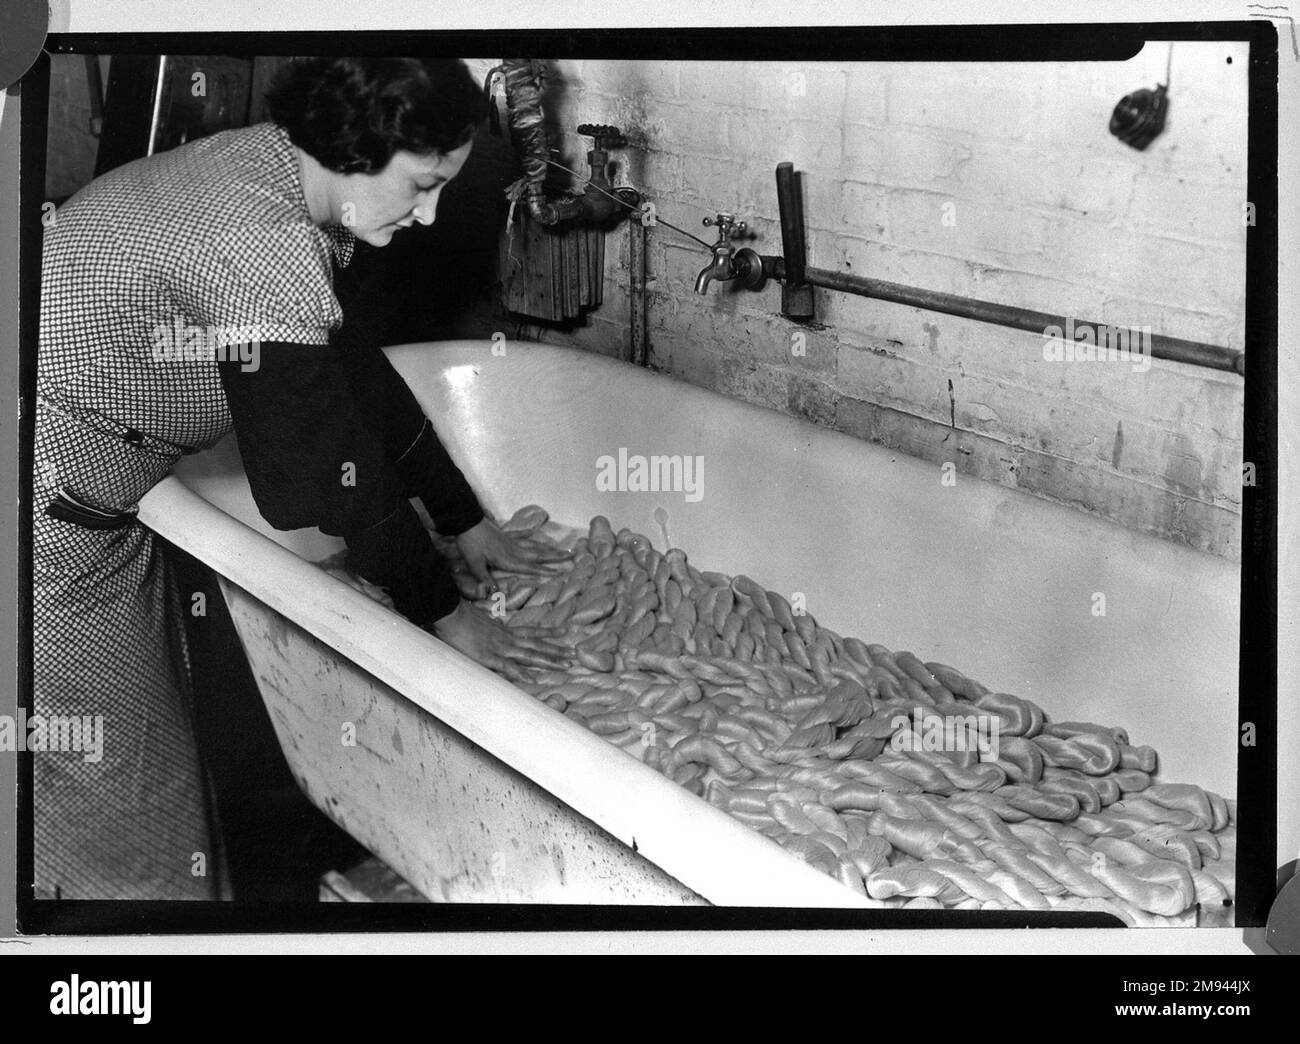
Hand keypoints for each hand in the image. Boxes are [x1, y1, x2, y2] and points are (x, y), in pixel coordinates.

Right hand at [432, 600, 571, 681]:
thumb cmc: (460, 617)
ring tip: (566, 665)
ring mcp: (500, 648)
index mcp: (505, 631)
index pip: (532, 631)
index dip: (549, 632)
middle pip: (537, 645)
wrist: (449, 613)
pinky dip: (521, 673)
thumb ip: (490, 627)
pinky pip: (508, 667)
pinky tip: (533, 679)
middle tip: (574, 655)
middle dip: (556, 651)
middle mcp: (507, 639)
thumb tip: (494, 629)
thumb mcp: (480, 621)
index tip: (564, 632)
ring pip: (530, 655)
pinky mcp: (489, 657)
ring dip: (549, 661)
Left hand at [454, 517, 572, 598]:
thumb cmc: (469, 543)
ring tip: (560, 548)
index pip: (529, 567)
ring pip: (533, 545)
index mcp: (507, 559)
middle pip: (537, 555)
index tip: (559, 573)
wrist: (465, 521)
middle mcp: (513, 550)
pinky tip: (535, 532)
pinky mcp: (504, 534)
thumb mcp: (474, 564)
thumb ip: (485, 578)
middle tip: (571, 556)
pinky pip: (520, 535)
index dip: (544, 571)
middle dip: (555, 557)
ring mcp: (510, 541)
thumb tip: (494, 594)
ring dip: (547, 548)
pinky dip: (529, 534)